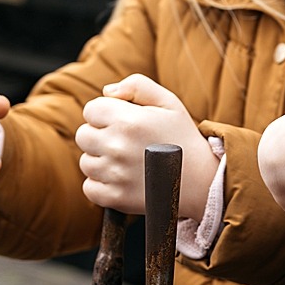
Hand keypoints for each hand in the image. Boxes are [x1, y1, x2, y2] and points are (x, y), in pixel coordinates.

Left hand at [76, 74, 219, 217]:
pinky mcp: (115, 198)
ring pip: (85, 162)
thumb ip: (137, 85)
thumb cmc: (182, 137)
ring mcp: (115, 174)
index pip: (91, 110)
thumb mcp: (168, 102)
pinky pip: (89, 187)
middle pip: (83, 135)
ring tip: (125, 160)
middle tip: (124, 141)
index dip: (105, 112)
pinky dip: (100, 184)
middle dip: (99, 135)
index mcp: (128, 120)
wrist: (201, 180)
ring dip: (100, 160)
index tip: (122, 121)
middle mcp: (117, 146)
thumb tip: (106, 91)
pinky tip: (120, 178)